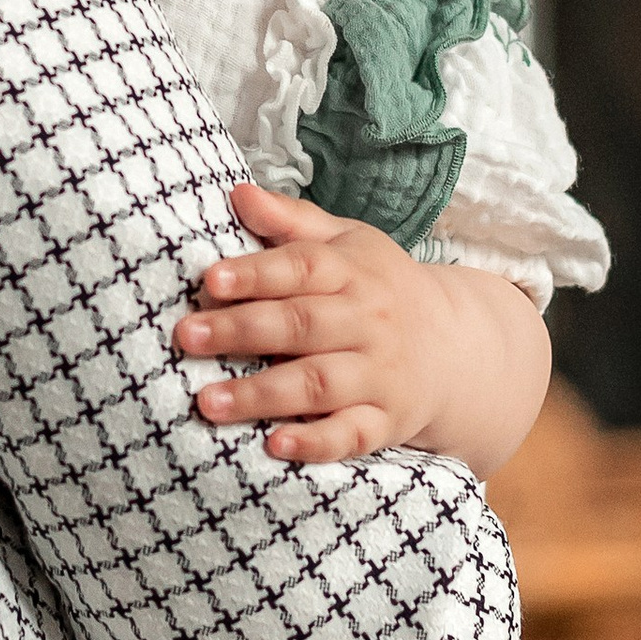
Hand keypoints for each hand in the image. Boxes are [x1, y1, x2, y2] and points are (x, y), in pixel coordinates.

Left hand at [173, 179, 550, 471]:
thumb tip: (237, 193)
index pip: (303, 267)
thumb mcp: (346, 243)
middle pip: (303, 325)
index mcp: (353, 272)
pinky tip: (274, 446)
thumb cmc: (379, 288)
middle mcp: (368, 322)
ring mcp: (378, 374)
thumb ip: (291, 221)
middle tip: (187, 336)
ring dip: (263, 394)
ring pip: (320, 383)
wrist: (453, 346)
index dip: (256, 273)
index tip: (210, 280)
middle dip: (243, 331)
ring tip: (208, 402)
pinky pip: (351, 435)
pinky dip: (314, 443)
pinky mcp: (384, 421)